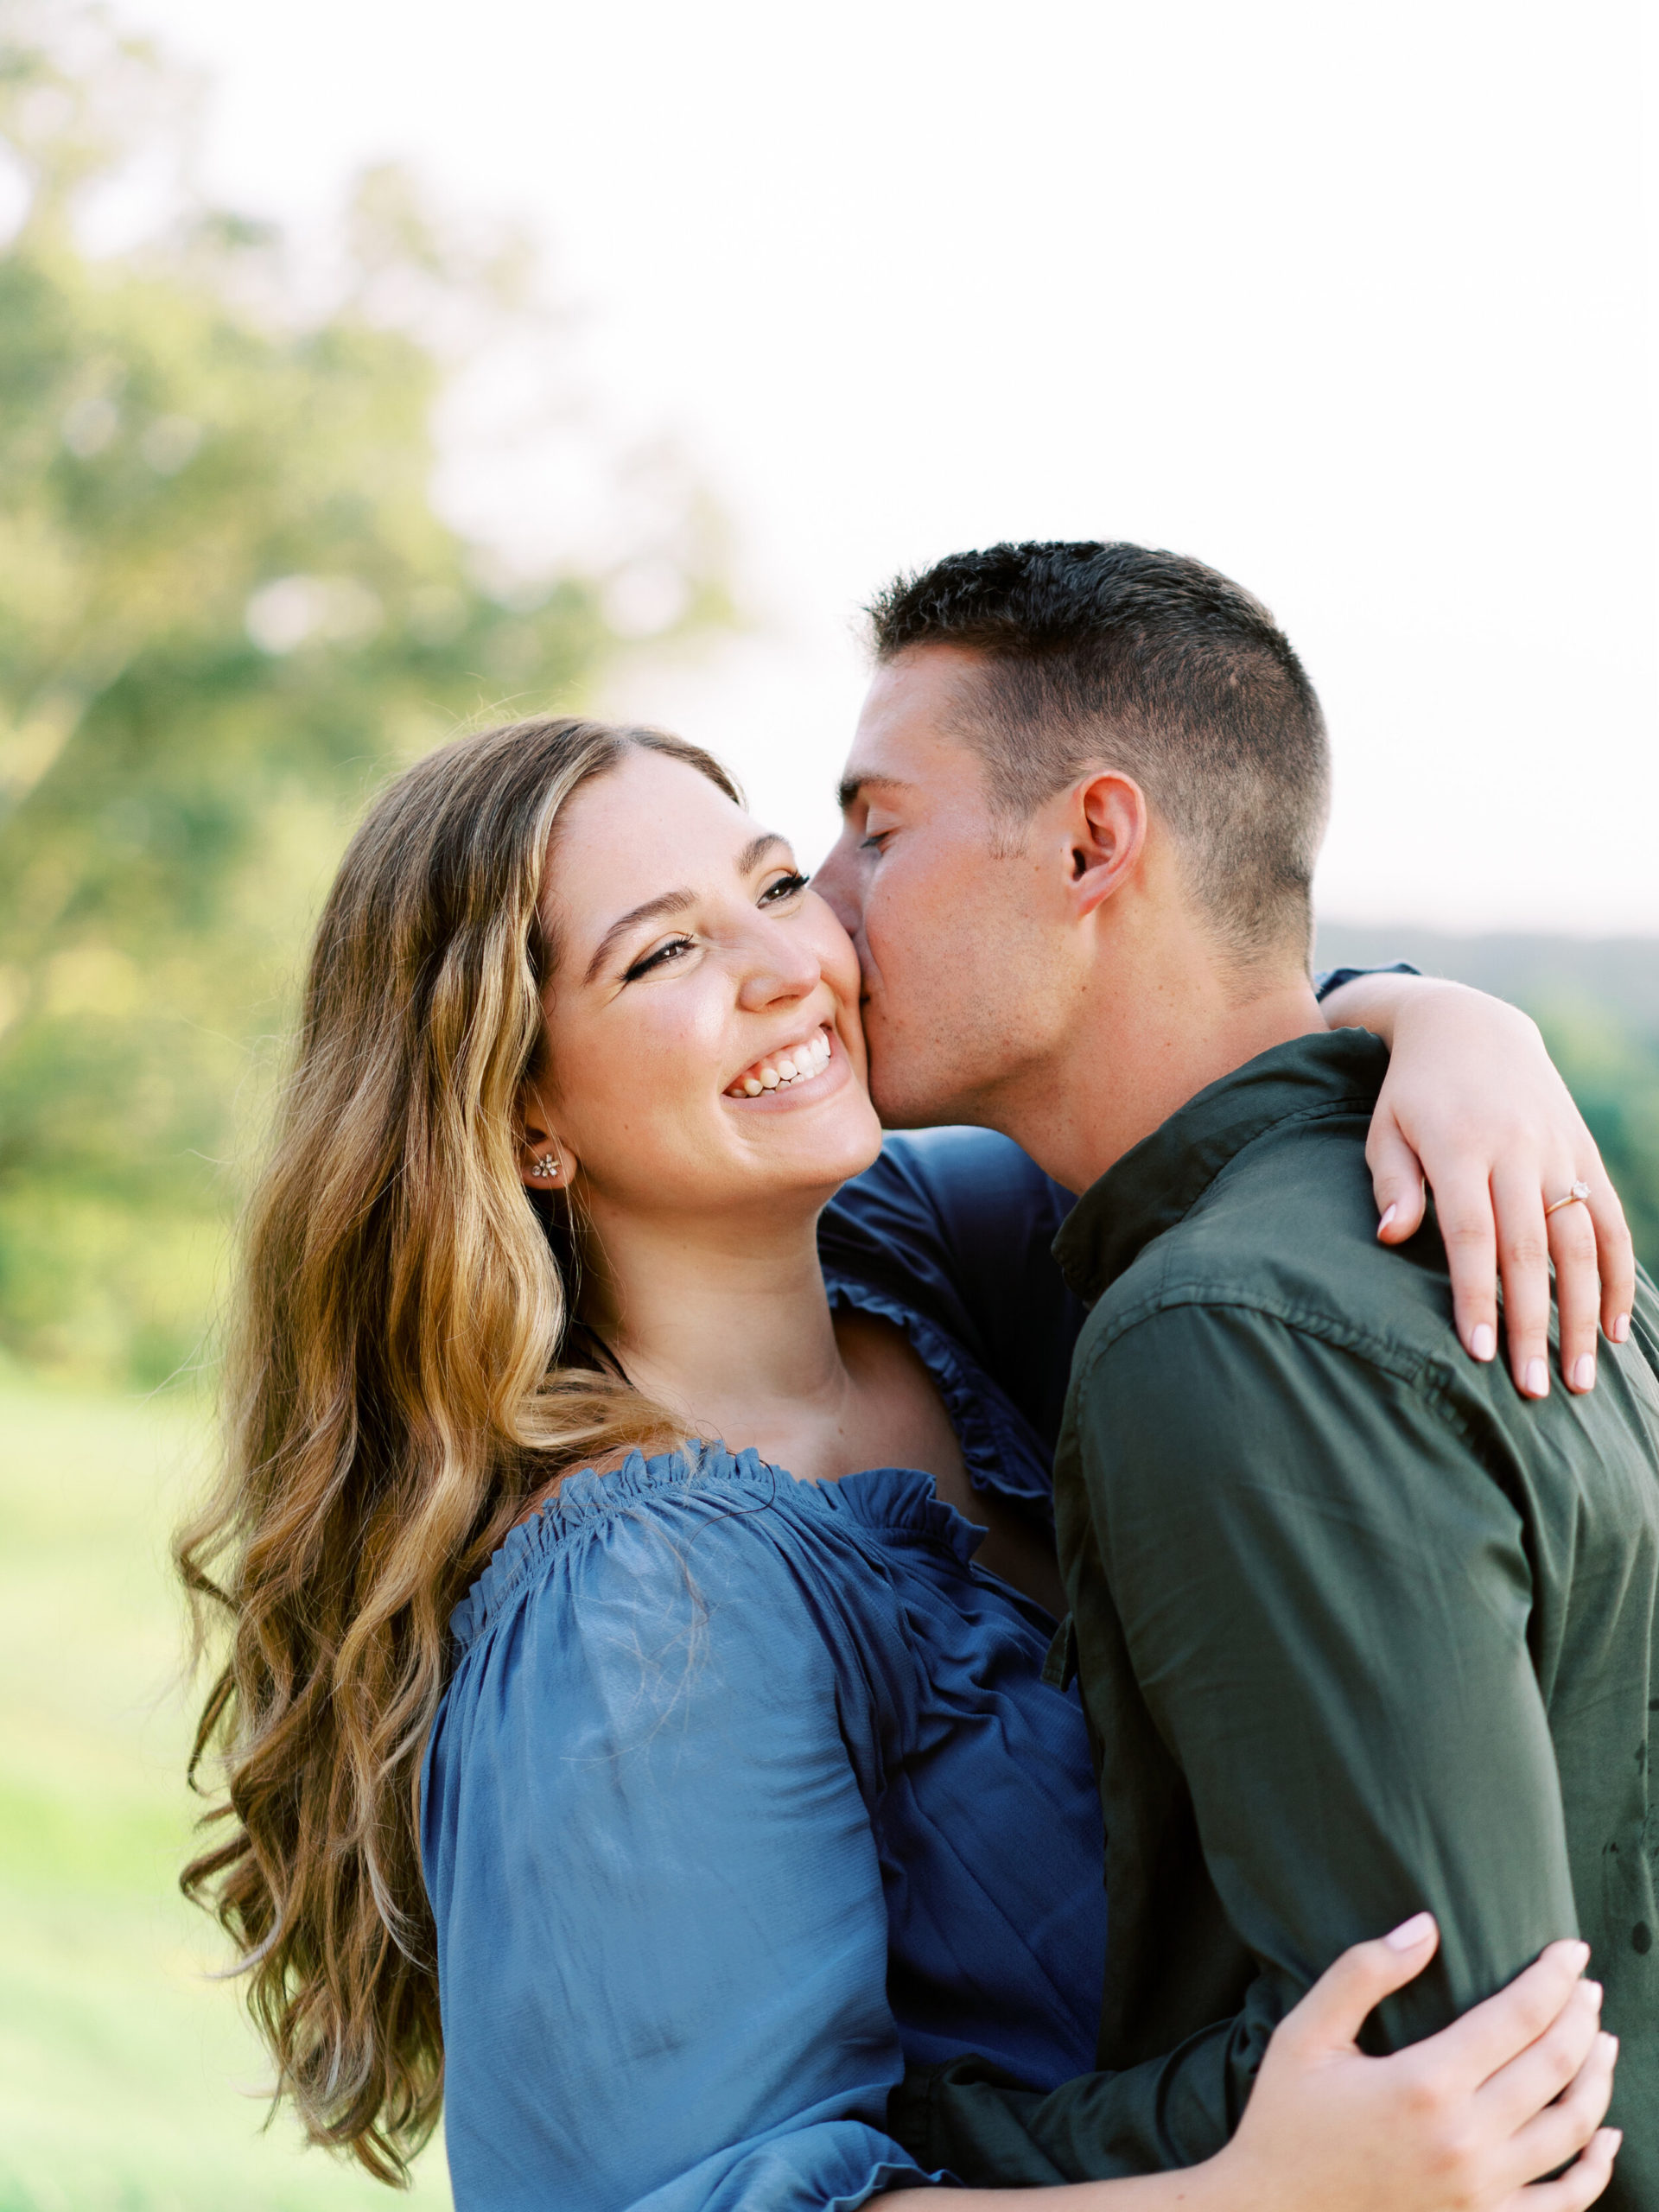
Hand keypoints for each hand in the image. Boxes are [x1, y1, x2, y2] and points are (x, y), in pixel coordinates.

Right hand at [1217, 1915, 1618, 2211]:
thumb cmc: (1287, 2118)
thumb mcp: (1305, 2032)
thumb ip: (1364, 1972)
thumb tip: (1425, 1926)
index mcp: (1425, 2084)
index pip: (1516, 2016)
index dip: (1552, 1977)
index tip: (1570, 1949)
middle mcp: (1465, 2140)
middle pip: (1553, 2065)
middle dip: (1580, 2016)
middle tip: (1589, 1984)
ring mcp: (1482, 2193)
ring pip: (1572, 2130)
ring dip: (1597, 2079)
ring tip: (1603, 2041)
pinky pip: (1564, 2202)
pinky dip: (1596, 2169)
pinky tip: (1607, 2137)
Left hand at [1322, 973, 1635, 1395]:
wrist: (1470, 1028)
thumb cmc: (1412, 1095)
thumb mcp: (1385, 1128)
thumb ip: (1391, 1183)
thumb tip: (1390, 1237)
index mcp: (1459, 1146)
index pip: (1471, 1233)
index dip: (1477, 1295)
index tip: (1479, 1352)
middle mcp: (1516, 1150)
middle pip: (1529, 1249)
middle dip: (1534, 1324)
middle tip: (1535, 1390)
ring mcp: (1557, 1152)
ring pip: (1581, 1243)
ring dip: (1584, 1314)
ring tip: (1581, 1376)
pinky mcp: (1584, 1155)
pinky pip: (1612, 1223)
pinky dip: (1618, 1276)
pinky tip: (1616, 1328)